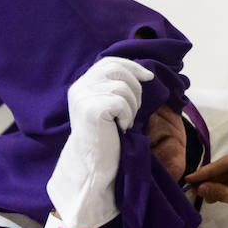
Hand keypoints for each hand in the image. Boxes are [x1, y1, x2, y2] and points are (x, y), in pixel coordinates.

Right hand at [46, 56, 153, 227]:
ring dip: (132, 106)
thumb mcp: (108, 107)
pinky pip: (122, 102)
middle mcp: (79, 88)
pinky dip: (128, 116)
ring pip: (123, 87)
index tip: (148, 77)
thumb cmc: (106, 138)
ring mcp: (83, 97)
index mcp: (81, 85)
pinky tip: (121, 129)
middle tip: (135, 110)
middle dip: (135, 88)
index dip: (132, 66)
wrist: (94, 165)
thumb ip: (115, 87)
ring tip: (124, 123)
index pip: (109, 62)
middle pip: (117, 69)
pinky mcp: (92, 109)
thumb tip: (143, 72)